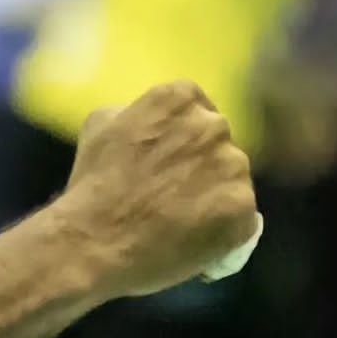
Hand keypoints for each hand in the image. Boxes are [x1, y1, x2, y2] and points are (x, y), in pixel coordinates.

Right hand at [58, 81, 259, 299]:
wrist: (96, 239)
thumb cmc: (92, 181)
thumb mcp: (100, 126)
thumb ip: (135, 114)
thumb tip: (153, 124)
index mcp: (178, 99)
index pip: (195, 105)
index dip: (182, 131)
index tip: (167, 152)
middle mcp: (213, 126)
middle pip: (216, 139)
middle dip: (201, 158)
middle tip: (175, 186)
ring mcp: (233, 167)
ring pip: (232, 177)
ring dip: (215, 191)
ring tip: (185, 216)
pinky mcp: (244, 209)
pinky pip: (242, 215)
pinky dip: (224, 226)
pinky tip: (196, 237)